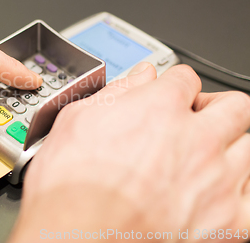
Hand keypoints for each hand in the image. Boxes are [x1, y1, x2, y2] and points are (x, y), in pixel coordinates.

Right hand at [10, 63, 249, 241]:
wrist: (75, 234)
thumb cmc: (69, 184)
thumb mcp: (77, 119)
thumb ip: (117, 92)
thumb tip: (139, 76)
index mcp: (160, 108)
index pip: (186, 78)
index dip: (175, 84)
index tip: (170, 95)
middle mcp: (196, 139)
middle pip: (235, 105)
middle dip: (215, 108)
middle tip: (197, 120)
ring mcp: (217, 180)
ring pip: (248, 147)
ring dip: (229, 148)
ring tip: (203, 160)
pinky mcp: (227, 222)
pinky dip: (237, 194)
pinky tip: (214, 196)